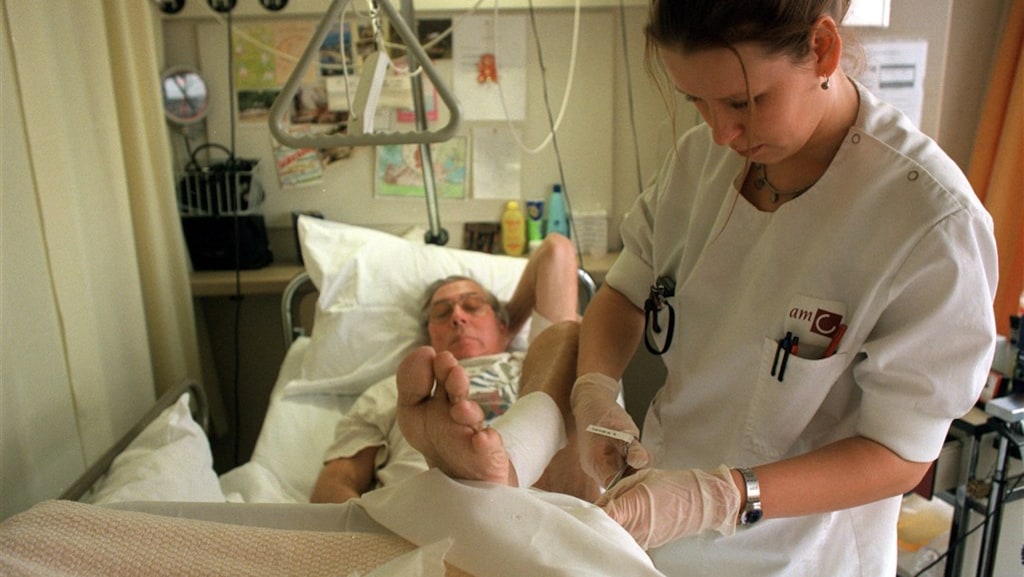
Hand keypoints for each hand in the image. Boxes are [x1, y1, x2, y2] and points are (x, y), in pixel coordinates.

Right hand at [570, 373, 649, 486]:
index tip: (646, 477)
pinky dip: (624, 467)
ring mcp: (593, 467)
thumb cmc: (606, 415)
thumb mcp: (625, 430)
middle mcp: (592, 469)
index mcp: (597, 463)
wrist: (591, 403)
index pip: (616, 487)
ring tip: (637, 457)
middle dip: (632, 478)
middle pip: (616, 485)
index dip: (632, 485)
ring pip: (615, 479)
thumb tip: (642, 463)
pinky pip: (612, 471)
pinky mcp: (597, 463)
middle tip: (645, 465)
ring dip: (629, 472)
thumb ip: (634, 448)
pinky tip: (630, 457)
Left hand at [596, 465, 741, 549]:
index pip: (602, 516)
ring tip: (601, 517)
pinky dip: (619, 533)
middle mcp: (637, 527)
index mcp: (633, 507)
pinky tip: (618, 524)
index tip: (579, 509)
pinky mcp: (649, 543)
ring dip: (606, 528)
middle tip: (584, 513)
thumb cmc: (672, 485)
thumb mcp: (640, 479)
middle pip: (605, 530)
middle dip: (594, 522)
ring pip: (615, 537)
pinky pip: (627, 540)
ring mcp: (643, 538)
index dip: (588, 513)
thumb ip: (616, 491)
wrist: (701, 501)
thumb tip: (598, 504)